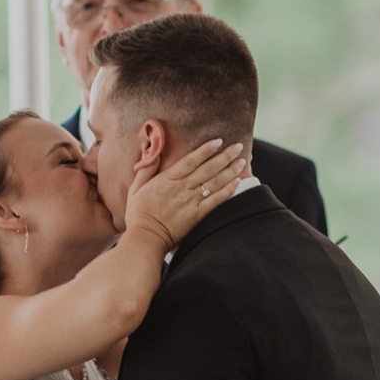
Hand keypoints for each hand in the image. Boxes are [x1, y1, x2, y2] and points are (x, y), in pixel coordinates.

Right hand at [123, 140, 248, 249]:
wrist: (145, 238)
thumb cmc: (138, 214)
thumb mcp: (136, 188)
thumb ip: (146, 170)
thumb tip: (153, 153)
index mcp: (167, 179)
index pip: (191, 160)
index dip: (206, 150)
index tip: (219, 141)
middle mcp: (182, 188)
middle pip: (208, 169)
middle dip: (225, 156)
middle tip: (238, 147)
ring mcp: (191, 202)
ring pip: (215, 182)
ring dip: (230, 171)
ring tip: (242, 161)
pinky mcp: (197, 215)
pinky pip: (216, 200)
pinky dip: (228, 191)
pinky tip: (237, 182)